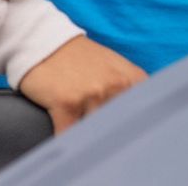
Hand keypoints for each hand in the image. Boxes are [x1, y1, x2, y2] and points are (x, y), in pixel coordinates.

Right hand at [18, 35, 147, 133]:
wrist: (44, 43)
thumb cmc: (79, 59)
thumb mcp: (115, 67)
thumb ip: (130, 90)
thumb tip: (138, 119)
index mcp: (132, 79)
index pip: (143, 113)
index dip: (135, 128)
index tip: (130, 139)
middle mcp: (116, 86)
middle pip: (120, 126)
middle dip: (112, 136)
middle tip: (105, 143)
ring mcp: (92, 94)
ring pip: (96, 132)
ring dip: (89, 139)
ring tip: (84, 142)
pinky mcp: (66, 103)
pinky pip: (70, 134)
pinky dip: (67, 142)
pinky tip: (66, 144)